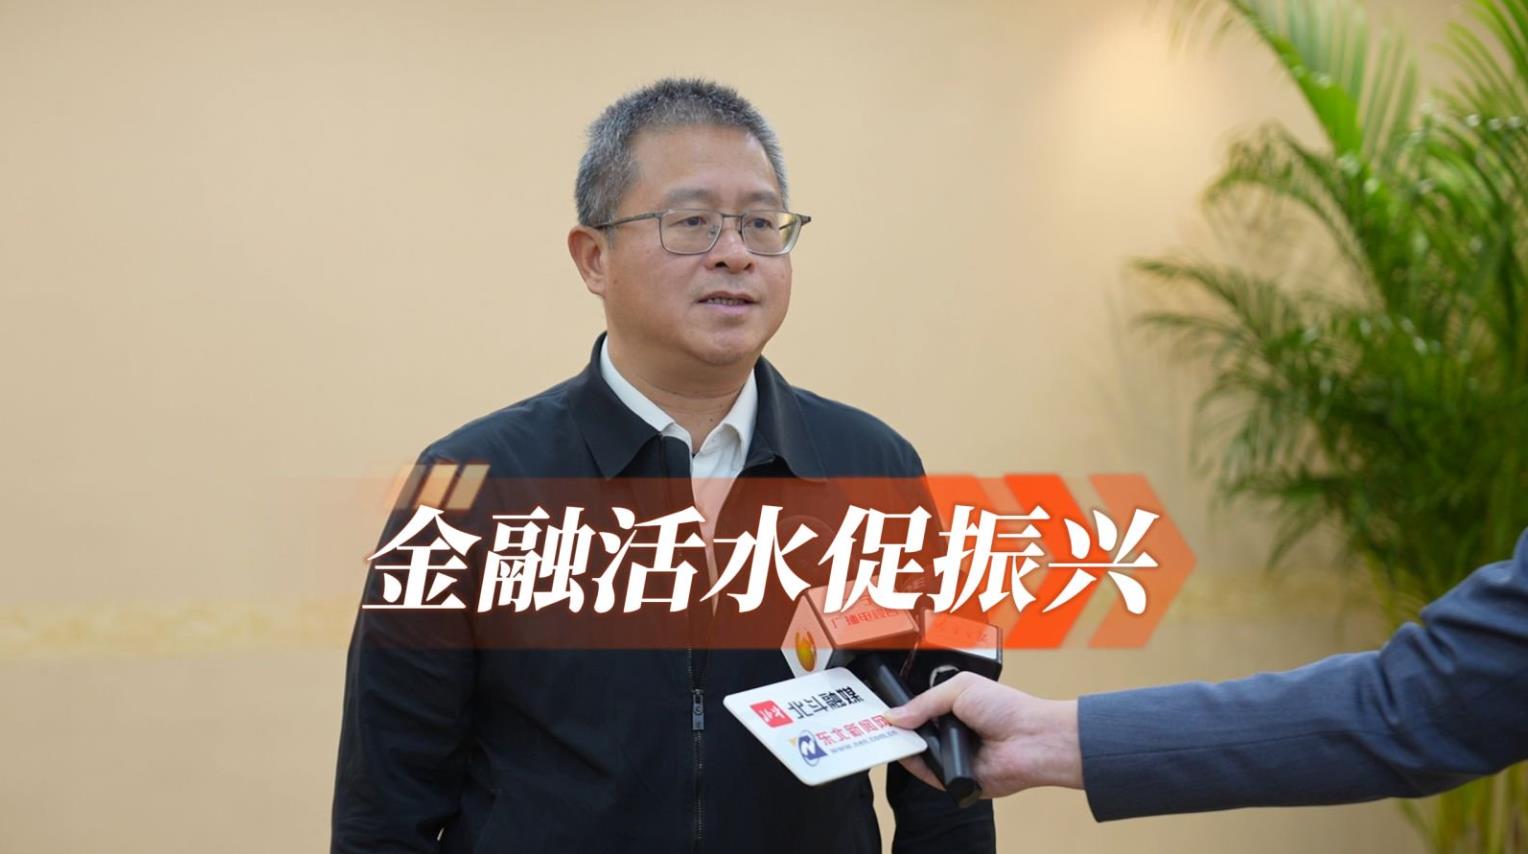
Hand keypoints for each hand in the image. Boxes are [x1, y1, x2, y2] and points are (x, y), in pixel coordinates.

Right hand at [882, 672, 1082, 796]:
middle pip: (914, 732)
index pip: (918, 709)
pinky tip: (911, 753)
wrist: (1032, 739)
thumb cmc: (1007, 708)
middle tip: (880, 724)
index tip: (882, 709)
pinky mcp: (956, 779)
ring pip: (918, 754)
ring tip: (896, 736)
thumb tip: (894, 716)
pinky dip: (919, 766)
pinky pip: (928, 775)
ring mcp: (953, 756)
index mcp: (953, 707)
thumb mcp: (959, 689)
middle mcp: (952, 733)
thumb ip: (924, 702)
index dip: (901, 710)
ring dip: (908, 745)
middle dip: (899, 728)